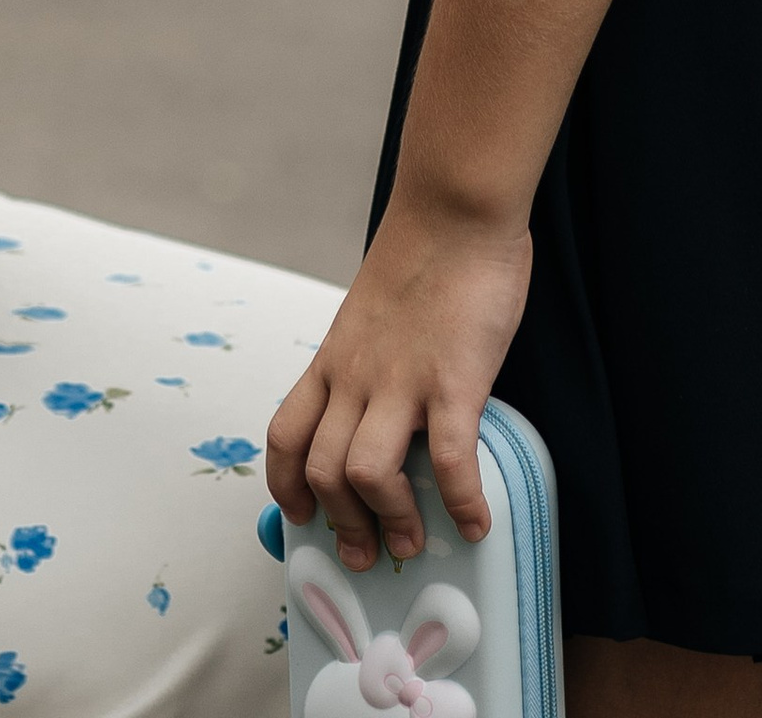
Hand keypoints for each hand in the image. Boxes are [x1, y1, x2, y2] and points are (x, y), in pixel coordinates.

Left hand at [267, 195, 530, 573]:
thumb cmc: (422, 252)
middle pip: (323, 470)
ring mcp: (401, 379)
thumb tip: (383, 400)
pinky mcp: (453, 379)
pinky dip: (462, 502)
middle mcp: (356, 375)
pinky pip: (451, 460)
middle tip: (366, 554)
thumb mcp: (371, 311)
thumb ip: (370, 356)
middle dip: (342, 526)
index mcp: (334, 357)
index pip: (285, 432)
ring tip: (414, 541)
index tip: (300, 514)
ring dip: (390, 520)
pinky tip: (477, 522)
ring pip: (367, 474)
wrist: (453, 207)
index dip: (285, 483)